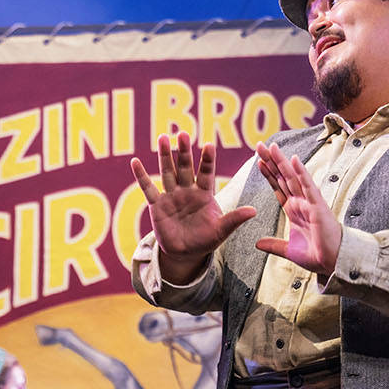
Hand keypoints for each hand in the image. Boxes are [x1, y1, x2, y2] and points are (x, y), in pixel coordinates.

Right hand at [131, 133, 256, 272]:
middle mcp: (188, 190)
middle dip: (184, 152)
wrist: (185, 253)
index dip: (207, 160)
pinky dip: (141, 176)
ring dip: (165, 156)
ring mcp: (171, 196)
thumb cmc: (205, 240)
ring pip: (168, 172)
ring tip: (163, 138)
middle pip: (186, 167)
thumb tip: (254, 211)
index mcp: (205, 194)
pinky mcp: (157, 205)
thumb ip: (234, 220)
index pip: (207, 172)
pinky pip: (148, 188)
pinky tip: (135, 162)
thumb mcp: (221, 231)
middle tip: (183, 134)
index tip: (209, 145)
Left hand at [252, 141, 340, 277]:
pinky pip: (308, 186)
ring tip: (272, 147)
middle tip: (259, 145)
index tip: (258, 160)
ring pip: (293, 177)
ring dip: (282, 162)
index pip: (278, 186)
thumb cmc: (316, 255)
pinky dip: (301, 173)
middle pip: (283, 177)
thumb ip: (274, 245)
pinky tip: (294, 159)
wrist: (333, 262)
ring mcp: (309, 202)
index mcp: (293, 209)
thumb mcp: (289, 250)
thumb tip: (257, 243)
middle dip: (271, 161)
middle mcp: (300, 202)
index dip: (268, 173)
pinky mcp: (318, 206)